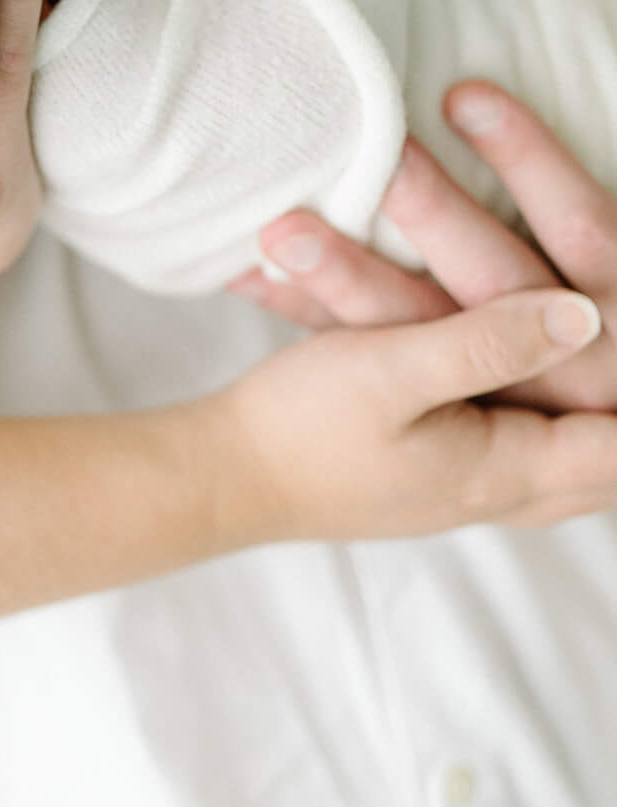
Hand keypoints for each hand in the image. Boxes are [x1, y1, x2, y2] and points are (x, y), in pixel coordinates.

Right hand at [218, 283, 616, 542]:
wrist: (227, 473)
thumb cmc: (302, 425)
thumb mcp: (394, 370)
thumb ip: (489, 342)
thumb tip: (585, 314)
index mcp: (508, 471)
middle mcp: (503, 492)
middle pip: (610, 465)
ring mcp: (471, 490)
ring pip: (573, 462)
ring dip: (598, 416)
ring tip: (609, 373)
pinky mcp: (441, 474)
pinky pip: (530, 455)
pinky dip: (556, 422)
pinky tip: (548, 386)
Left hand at [230, 85, 616, 409]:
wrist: (599, 409)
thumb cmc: (601, 296)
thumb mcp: (605, 257)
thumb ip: (584, 222)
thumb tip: (523, 150)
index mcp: (615, 297)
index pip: (580, 223)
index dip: (528, 160)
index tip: (463, 95)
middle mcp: (568, 351)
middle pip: (495, 276)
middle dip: (430, 212)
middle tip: (372, 155)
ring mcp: (502, 387)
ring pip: (417, 329)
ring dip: (345, 277)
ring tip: (279, 230)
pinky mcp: (441, 395)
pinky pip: (370, 353)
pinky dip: (310, 312)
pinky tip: (247, 275)